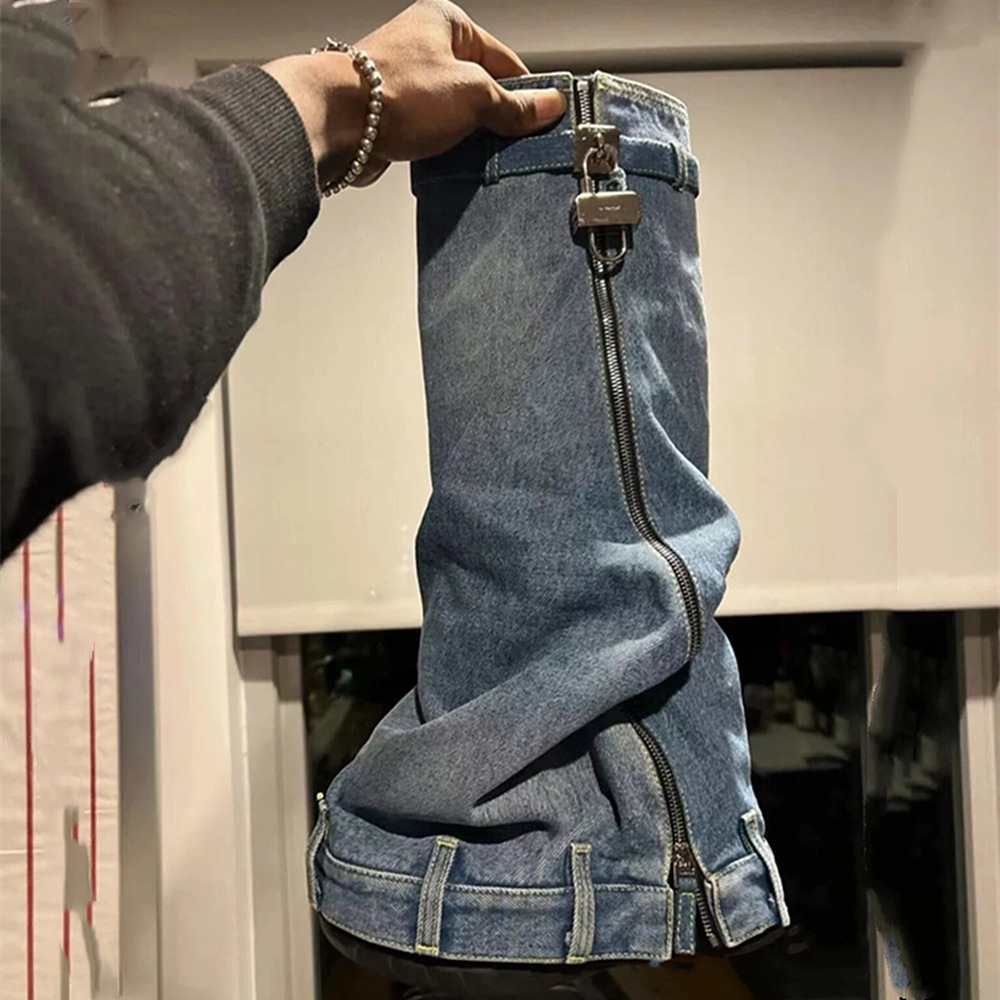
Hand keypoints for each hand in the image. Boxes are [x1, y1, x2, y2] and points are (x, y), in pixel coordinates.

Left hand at [264, 0, 566, 189]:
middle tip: (514, 143)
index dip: (526, 90)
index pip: (504, 58)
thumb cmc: (398, 92)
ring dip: (470, 136)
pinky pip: (433, 131)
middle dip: (497, 117)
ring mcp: (408, 81)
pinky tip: (456, 162)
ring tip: (484, 156)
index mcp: (446, 22)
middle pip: (480, 86)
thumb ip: (514, 105)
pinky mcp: (395, 115)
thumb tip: (549, 105)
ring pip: (456, 112)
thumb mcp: (473, 95)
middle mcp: (425, 46)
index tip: (544, 117)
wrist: (339, 122)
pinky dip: (447, 147)